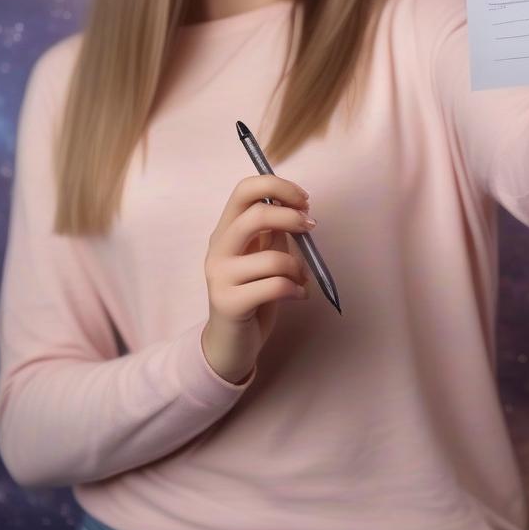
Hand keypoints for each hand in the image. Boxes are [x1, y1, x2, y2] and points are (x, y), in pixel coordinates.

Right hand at [201, 174, 314, 384]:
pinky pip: (275, 287)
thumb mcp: (261, 255)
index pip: (245, 189)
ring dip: (298, 267)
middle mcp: (218, 249)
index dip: (278, 186)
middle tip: (310, 227)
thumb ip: (271, 231)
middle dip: (292, 217)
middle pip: (256, 214)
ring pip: (272, 258)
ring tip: (302, 278)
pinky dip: (296, 289)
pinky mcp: (229, 303)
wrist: (230, 343)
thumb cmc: (252, 293)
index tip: (303, 200)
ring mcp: (219, 276)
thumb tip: (296, 206)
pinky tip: (298, 295)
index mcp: (225, 230)